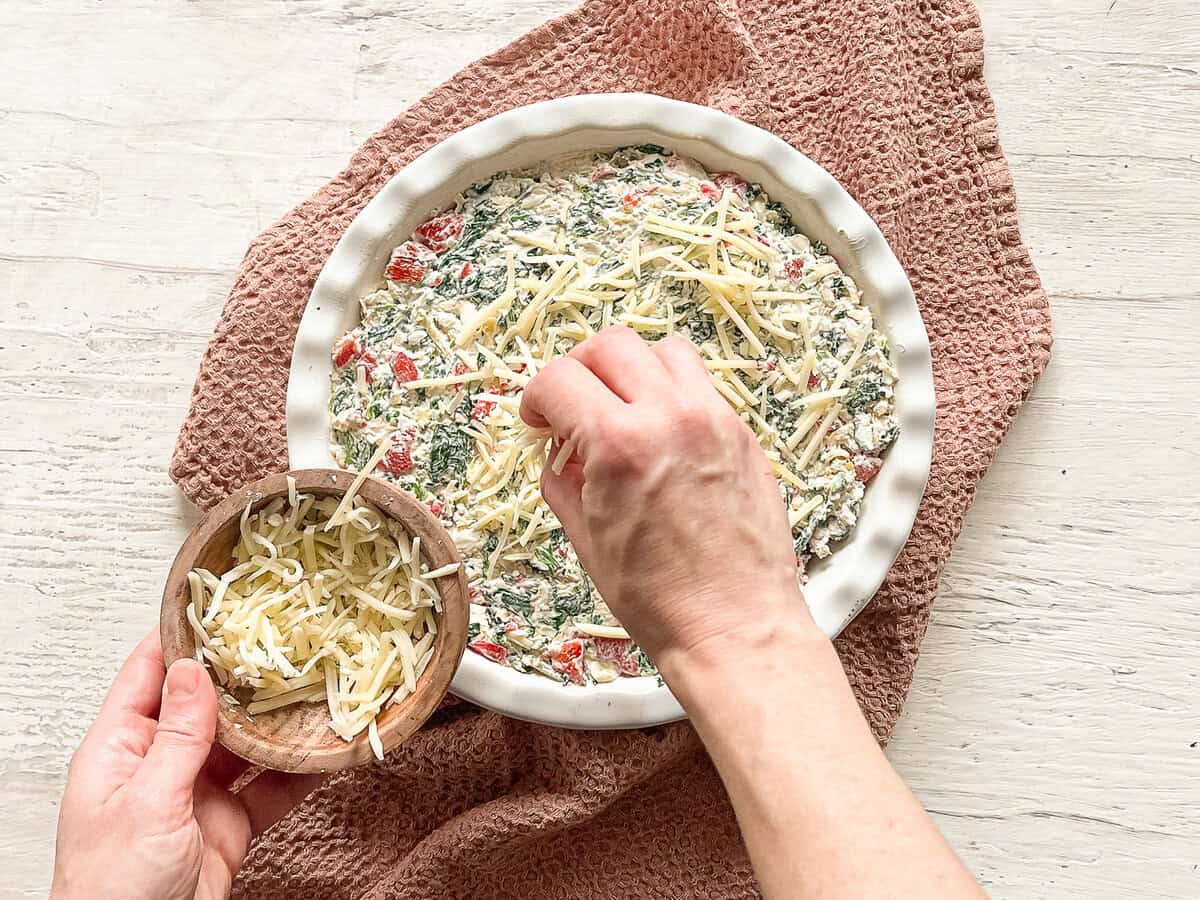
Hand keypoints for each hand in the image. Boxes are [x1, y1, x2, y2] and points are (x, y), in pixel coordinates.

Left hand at [52, 630, 323, 899]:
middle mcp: (159, 762)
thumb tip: (195, 671)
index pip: (149, 673)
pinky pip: (270, 786)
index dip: (182, 637)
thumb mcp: (145, 802)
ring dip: (278, 720)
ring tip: (314, 688)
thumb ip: (177, 736)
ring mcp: (196, 792)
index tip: (220, 604)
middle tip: (285, 640)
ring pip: (245, 741)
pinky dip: (299, 769)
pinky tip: (323, 750)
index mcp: (119, 748)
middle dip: (245, 673)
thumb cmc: (110, 890)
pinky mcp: (229, 822)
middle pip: (207, 702)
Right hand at [520, 326, 807, 664]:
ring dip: (631, 368)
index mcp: (619, 445)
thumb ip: (563, 481)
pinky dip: (672, 393)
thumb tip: (559, 452)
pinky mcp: (743, 434)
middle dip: (578, 368)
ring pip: (663, 349)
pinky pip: (701, 384)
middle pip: (610, 345)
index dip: (536, 398)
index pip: (560, 379)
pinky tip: (662, 434)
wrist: (734, 626)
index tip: (538, 420)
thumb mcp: (587, 540)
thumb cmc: (659, 598)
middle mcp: (669, 417)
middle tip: (572, 404)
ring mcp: (714, 419)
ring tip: (622, 409)